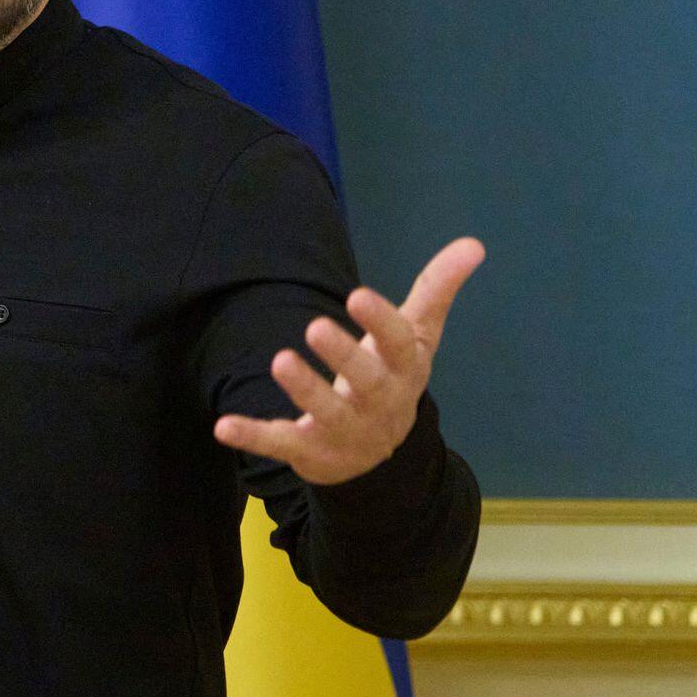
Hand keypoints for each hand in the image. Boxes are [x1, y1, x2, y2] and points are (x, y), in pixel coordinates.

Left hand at [213, 237, 484, 485]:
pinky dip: (254, 436)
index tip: (358, 295)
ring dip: (305, 389)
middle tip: (314, 326)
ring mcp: (346, 432)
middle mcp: (380, 404)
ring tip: (280, 360)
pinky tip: (223, 426)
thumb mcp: (416, 336)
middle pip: (367, 381)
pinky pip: (281, 444)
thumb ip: (435, 290)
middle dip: (344, 356)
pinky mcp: (310, 451)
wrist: (379, 453)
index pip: (400, 346)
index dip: (381, 322)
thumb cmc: (392, 376)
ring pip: (327, 413)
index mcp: (405, 371)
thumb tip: (473, 244)